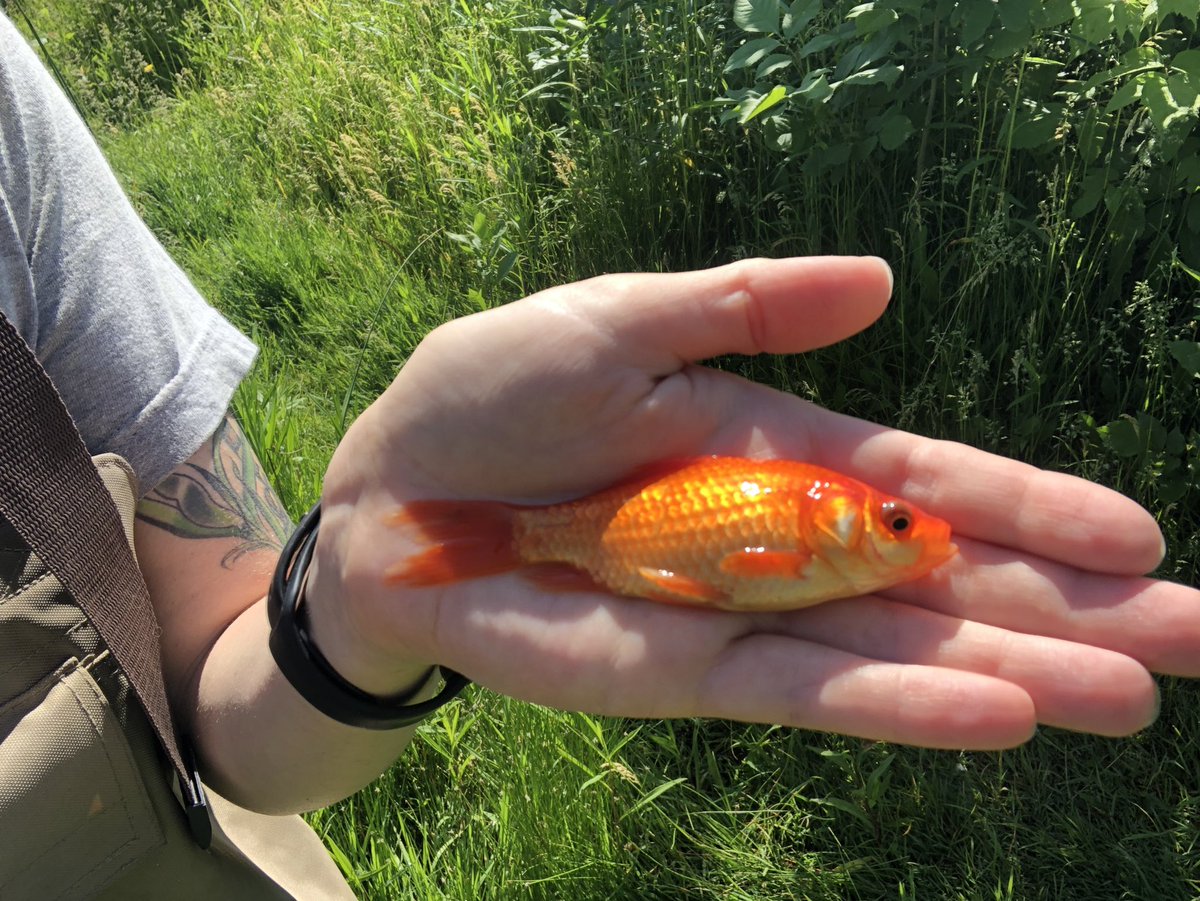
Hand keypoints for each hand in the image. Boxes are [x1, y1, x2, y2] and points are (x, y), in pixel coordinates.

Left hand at [310, 257, 1197, 748]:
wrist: (393, 495)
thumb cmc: (491, 395)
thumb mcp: (618, 321)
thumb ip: (743, 305)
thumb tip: (880, 280)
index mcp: (775, 448)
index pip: (926, 483)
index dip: (1030, 505)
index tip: (1140, 534)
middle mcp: (779, 541)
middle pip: (946, 580)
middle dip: (1072, 608)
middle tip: (1199, 639)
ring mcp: (738, 614)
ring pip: (899, 648)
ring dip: (1017, 672)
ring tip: (1135, 694)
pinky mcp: (683, 673)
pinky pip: (807, 691)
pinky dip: (900, 702)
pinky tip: (1001, 715)